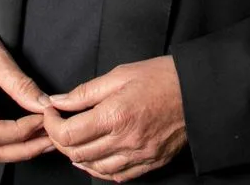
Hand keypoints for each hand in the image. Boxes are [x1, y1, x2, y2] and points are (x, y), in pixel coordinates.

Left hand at [43, 56, 186, 181]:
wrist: (197, 92)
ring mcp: (138, 156)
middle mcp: (125, 141)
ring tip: (75, 140)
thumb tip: (58, 101)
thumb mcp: (120, 74)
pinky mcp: (149, 163)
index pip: (68, 134)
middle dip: (60, 140)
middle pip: (77, 153)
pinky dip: (100, 169)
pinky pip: (116, 175)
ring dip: (78, 156)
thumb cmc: (162, 78)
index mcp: (115, 116)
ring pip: (94, 168)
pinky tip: (96, 157)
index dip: (51, 124)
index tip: (51, 112)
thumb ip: (85, 92)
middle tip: (59, 124)